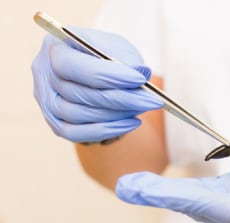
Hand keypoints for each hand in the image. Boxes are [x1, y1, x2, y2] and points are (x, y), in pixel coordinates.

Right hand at [31, 26, 162, 142]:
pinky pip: (75, 134)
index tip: (140, 80)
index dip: (109, 75)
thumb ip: (126, 59)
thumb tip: (140, 73)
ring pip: (77, 115)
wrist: (101, 75)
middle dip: (120, 99)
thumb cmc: (108, 56)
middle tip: (151, 101)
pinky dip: (105, 131)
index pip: (76, 66)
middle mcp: (43, 73)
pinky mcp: (55, 121)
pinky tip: (131, 124)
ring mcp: (46, 100)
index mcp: (55, 47)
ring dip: (115, 115)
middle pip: (78, 94)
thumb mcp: (119, 49)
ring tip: (141, 109)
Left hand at [115, 159, 229, 222]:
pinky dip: (184, 186)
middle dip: (161, 196)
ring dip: (165, 192)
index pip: (212, 208)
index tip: (149, 193)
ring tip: (133, 184)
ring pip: (198, 197)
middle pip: (196, 204)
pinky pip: (209, 188)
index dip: (180, 200)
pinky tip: (163, 184)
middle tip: (124, 186)